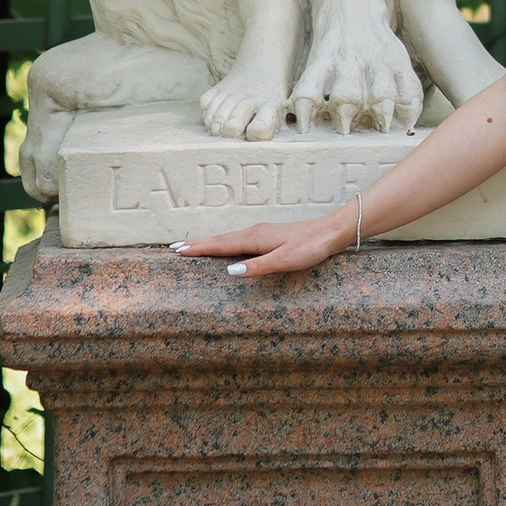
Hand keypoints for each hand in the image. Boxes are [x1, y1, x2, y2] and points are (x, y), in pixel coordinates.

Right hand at [173, 207, 365, 281]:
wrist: (330, 232)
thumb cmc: (310, 248)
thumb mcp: (284, 261)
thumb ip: (257, 267)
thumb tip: (230, 272)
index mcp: (254, 239)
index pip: (220, 245)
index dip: (198, 248)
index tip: (177, 250)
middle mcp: (254, 232)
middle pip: (219, 239)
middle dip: (197, 244)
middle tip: (175, 248)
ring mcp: (261, 233)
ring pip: (228, 238)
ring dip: (208, 242)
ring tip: (192, 247)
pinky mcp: (268, 236)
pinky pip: (238, 239)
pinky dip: (223, 242)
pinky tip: (225, 246)